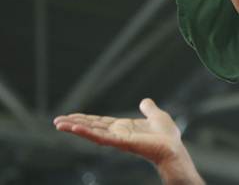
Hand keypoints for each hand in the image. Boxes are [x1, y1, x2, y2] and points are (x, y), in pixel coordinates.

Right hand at [54, 98, 185, 165]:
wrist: (173, 147)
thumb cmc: (167, 136)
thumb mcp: (156, 116)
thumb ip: (149, 109)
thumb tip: (145, 101)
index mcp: (123, 127)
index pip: (100, 122)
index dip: (85, 119)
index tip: (70, 116)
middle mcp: (117, 133)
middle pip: (92, 127)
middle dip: (75, 123)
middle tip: (56, 121)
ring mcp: (117, 139)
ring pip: (92, 132)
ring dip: (75, 128)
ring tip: (59, 124)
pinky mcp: (120, 142)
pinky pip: (101, 138)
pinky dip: (88, 133)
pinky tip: (75, 128)